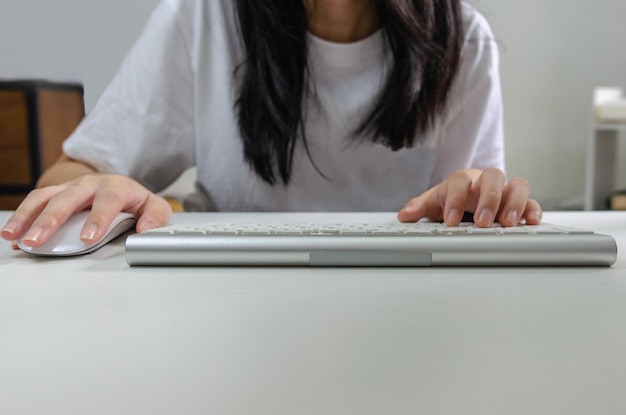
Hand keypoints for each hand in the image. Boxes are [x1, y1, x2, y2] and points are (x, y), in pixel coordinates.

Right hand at [1, 174, 171, 246]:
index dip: (97, 219)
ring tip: (14, 236)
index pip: (107, 200)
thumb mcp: (154, 206)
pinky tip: (14, 236)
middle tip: (39, 240)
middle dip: (51, 220)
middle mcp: (90, 184)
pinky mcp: (56, 193)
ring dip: (28, 216)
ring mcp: (69, 187)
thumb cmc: (135, 201)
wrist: (118, 185)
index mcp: (116, 186)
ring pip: (45, 198)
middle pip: (68, 198)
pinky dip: (22, 219)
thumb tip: (145, 230)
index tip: (87, 237)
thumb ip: (156, 217)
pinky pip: (36, 203)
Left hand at [397, 168, 541, 226]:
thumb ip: (420, 207)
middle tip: (480, 222)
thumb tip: (404, 215)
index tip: (450, 220)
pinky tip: (530, 222)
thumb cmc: (452, 199)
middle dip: (487, 199)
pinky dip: (533, 210)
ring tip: (506, 223)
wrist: (466, 198)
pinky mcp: (520, 203)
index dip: (456, 198)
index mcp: (462, 180)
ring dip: (513, 203)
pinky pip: (532, 202)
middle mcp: (485, 182)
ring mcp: (505, 191)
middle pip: (492, 177)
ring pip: (517, 185)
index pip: (460, 180)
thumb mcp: (434, 204)